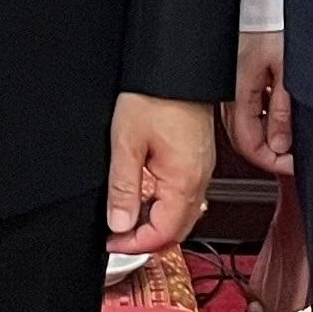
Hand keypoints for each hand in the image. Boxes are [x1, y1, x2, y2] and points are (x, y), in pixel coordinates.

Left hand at [106, 93, 215, 257]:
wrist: (176, 66)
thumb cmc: (155, 95)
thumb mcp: (127, 143)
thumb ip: (124, 188)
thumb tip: (120, 224)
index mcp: (184, 181)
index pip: (163, 234)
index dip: (134, 245)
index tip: (111, 243)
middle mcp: (199, 180)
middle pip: (177, 230)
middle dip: (146, 241)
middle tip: (117, 238)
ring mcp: (201, 170)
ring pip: (181, 214)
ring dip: (155, 224)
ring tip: (126, 219)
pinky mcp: (197, 159)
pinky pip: (184, 195)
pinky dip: (164, 206)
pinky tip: (145, 198)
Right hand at [227, 33, 294, 175]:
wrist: (261, 0)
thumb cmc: (272, 24)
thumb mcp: (286, 71)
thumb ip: (282, 110)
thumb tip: (282, 144)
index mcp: (240, 94)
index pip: (249, 146)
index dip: (272, 163)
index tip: (293, 166)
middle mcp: (231, 94)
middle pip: (244, 140)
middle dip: (270, 156)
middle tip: (294, 160)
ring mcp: (232, 87)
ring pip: (245, 127)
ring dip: (267, 140)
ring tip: (291, 143)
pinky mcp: (238, 78)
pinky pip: (247, 110)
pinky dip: (264, 122)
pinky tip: (281, 119)